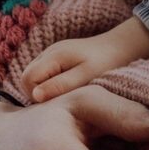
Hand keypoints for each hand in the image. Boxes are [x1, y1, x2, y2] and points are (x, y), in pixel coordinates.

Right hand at [26, 17, 148, 101]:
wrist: (122, 47)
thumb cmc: (108, 63)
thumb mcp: (86, 77)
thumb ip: (61, 85)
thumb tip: (35, 96)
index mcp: (54, 56)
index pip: (27, 79)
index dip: (36, 95)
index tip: (57, 102)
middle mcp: (48, 52)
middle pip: (26, 78)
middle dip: (39, 93)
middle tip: (62, 100)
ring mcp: (51, 54)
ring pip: (34, 77)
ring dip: (45, 89)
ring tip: (67, 94)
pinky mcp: (57, 58)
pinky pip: (44, 74)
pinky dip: (51, 84)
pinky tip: (68, 87)